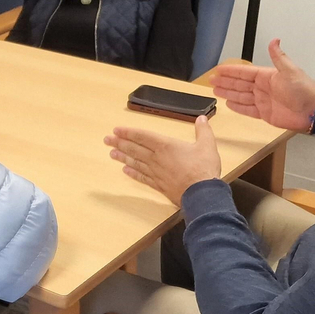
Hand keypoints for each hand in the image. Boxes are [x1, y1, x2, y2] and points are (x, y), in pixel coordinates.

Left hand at [106, 117, 223, 205]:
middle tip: (107, 140)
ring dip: (122, 157)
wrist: (201, 194)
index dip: (128, 132)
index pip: (143, 136)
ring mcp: (156, 172)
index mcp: (166, 146)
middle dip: (119, 143)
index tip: (116, 130)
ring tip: (112, 153)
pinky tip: (125, 171)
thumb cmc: (203, 170)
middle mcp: (157, 158)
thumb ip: (203, 131)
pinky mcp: (158, 185)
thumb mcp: (207, 145)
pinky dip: (133, 173)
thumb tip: (201, 119)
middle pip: (134, 149)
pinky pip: (142, 177)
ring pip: (135, 162)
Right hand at [211, 39, 314, 132]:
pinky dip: (237, 107)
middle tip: (211, 80)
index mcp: (267, 76)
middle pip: (239, 84)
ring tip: (215, 90)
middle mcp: (263, 87)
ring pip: (240, 96)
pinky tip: (229, 103)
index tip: (218, 69)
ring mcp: (263, 101)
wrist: (313, 111)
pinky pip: (247, 109)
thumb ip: (278, 57)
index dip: (230, 71)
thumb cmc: (304, 91)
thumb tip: (274, 40)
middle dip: (225, 81)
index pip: (244, 72)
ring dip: (227, 93)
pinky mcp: (264, 114)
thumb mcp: (290, 71)